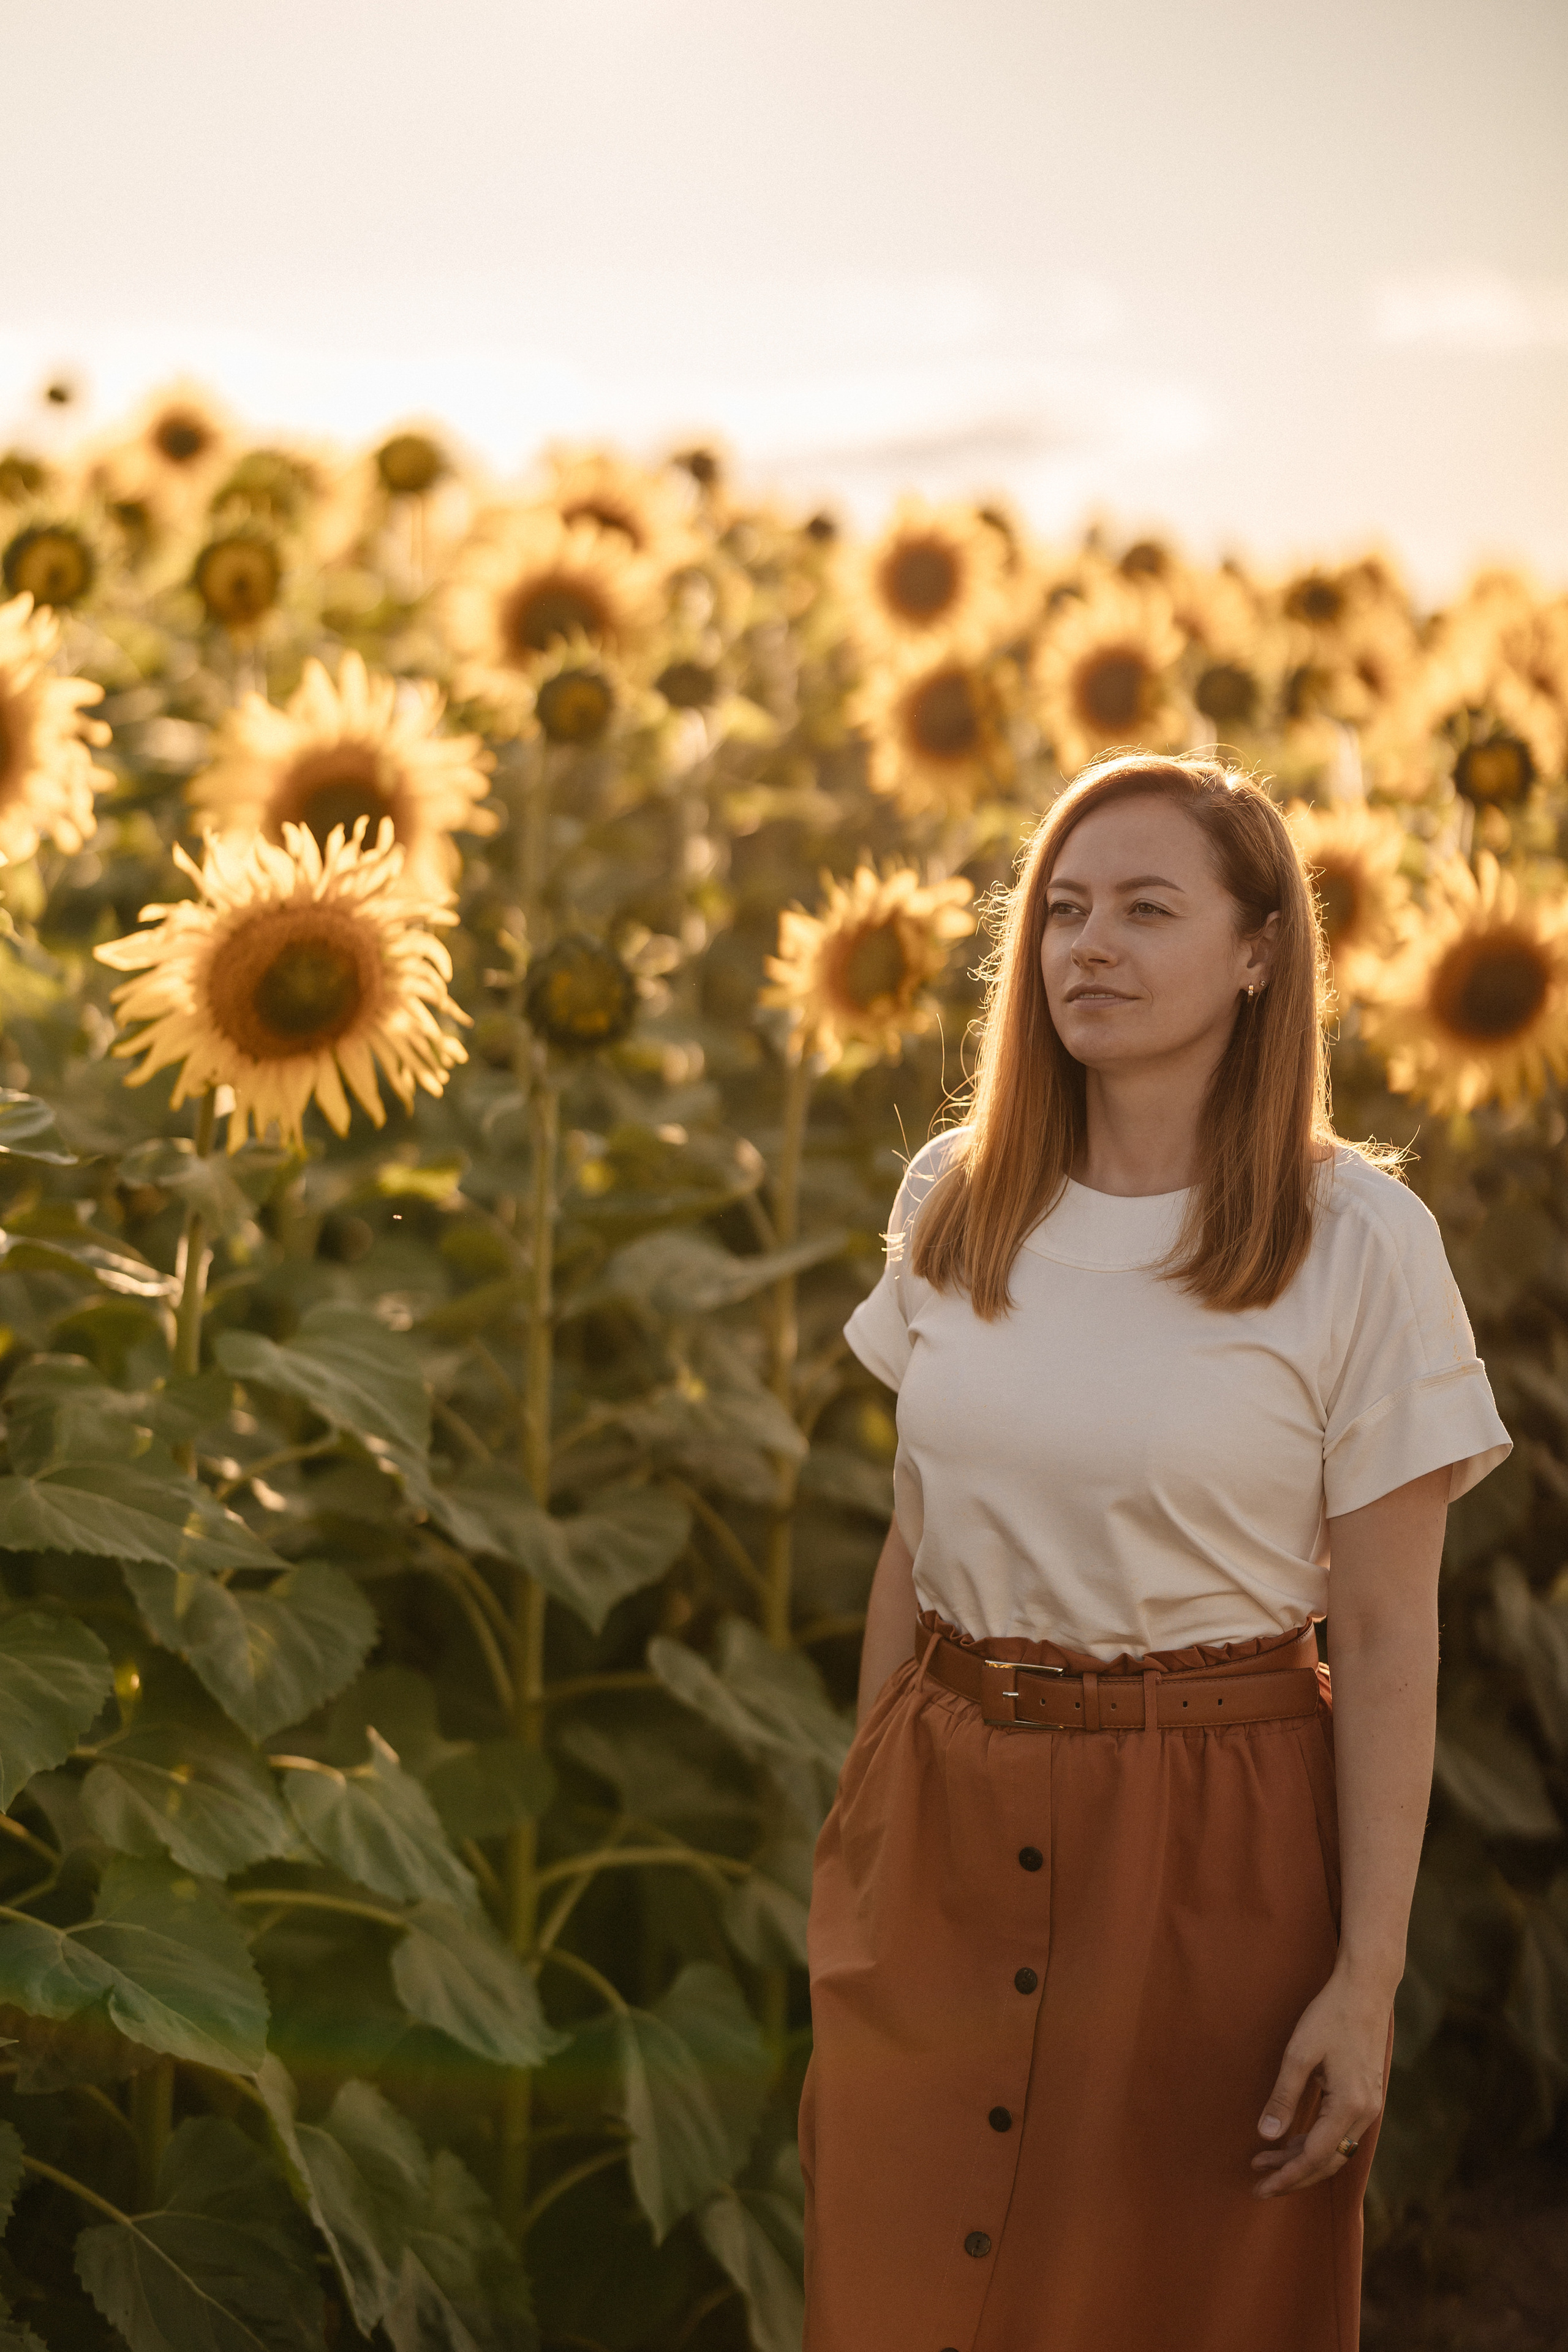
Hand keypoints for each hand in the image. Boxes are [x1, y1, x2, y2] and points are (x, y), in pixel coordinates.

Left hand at [1251, 1966, 1389, 2198]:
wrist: (1366, 1989)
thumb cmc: (1330, 2016)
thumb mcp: (1299, 2054)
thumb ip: (1283, 2097)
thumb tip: (1265, 2135)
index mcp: (1350, 2106)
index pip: (1315, 2157)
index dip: (1287, 2176)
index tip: (1260, 2187)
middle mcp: (1365, 2113)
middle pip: (1328, 2162)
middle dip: (1292, 2175)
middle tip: (1259, 2181)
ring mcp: (1369, 2106)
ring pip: (1335, 2150)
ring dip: (1302, 2158)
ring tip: (1266, 2158)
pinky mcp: (1366, 2097)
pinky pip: (1340, 2133)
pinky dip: (1316, 2141)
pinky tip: (1292, 2138)